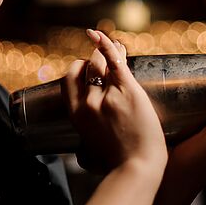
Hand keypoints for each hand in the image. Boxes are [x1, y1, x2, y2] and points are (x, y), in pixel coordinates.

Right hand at [63, 30, 166, 174]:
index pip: (69, 80)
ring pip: (102, 63)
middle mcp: (87, 101)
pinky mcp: (128, 91)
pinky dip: (107, 45)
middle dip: (93, 60)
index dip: (77, 70)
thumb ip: (87, 141)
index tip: (86, 69)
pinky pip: (115, 61)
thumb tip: (84, 153)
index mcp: (76, 115)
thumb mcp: (90, 151)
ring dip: (106, 51)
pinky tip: (102, 36)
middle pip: (85, 68)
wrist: (136, 168)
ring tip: (116, 47)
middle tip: (104, 59)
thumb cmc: (118, 164)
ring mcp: (107, 95)